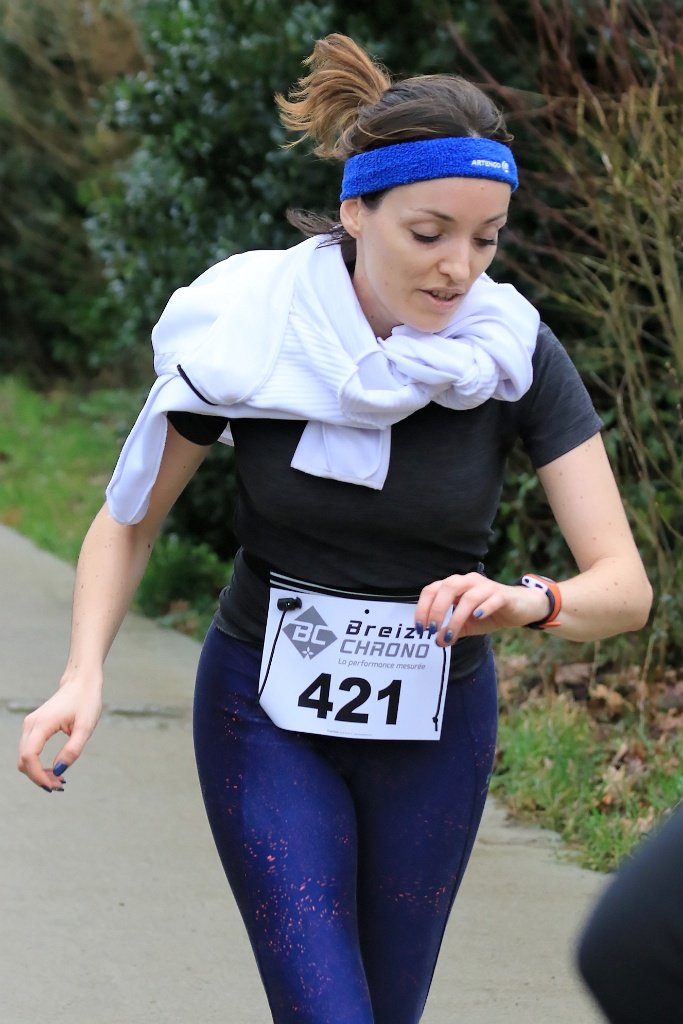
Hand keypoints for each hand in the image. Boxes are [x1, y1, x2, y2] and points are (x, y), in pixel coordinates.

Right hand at [17, 677, 102, 790]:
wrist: (81, 682)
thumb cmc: (86, 701)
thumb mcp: (86, 727)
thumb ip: (73, 749)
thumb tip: (59, 771)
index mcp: (42, 724)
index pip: (29, 756)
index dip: (38, 775)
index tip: (54, 786)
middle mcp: (31, 725)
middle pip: (23, 760)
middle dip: (38, 777)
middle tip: (60, 785)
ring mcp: (30, 725)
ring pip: (24, 757)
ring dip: (38, 772)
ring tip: (59, 779)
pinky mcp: (34, 727)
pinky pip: (29, 751)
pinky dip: (38, 764)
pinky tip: (55, 769)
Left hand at [415, 572, 549, 645]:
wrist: (519, 608)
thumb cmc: (488, 613)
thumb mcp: (466, 624)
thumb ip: (451, 630)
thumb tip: (438, 642)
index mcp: (455, 585)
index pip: (432, 590)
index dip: (423, 608)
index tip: (421, 628)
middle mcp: (468, 581)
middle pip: (447, 588)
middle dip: (436, 610)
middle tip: (432, 630)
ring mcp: (486, 586)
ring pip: (468, 597)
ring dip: (456, 617)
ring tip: (449, 634)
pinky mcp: (503, 595)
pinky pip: (492, 598)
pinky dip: (483, 607)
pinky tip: (477, 617)